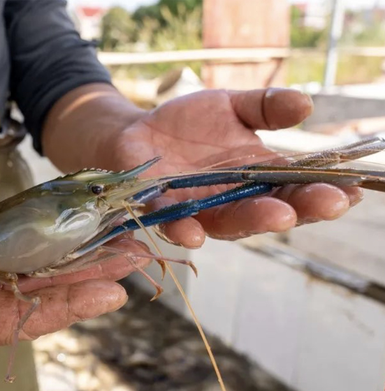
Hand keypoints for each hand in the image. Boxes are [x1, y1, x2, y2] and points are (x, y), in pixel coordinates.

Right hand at [0, 238, 148, 383]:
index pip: (22, 318)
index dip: (65, 306)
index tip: (109, 294)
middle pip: (46, 290)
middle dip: (92, 275)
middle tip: (137, 257)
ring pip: (41, 265)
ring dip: (82, 252)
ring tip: (124, 238)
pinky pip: (22, 244)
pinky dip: (51, 234)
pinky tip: (80, 223)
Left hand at [105, 88, 361, 247]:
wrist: (138, 130)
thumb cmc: (189, 122)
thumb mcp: (231, 105)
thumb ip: (265, 107)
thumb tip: (305, 104)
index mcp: (256, 177)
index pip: (295, 189)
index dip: (323, 191)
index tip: (353, 189)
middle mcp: (232, 200)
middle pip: (270, 211)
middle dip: (300, 209)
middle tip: (329, 204)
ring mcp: (198, 209)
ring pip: (227, 222)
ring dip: (253, 221)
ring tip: (280, 216)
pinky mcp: (161, 210)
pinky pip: (173, 224)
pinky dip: (184, 229)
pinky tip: (195, 233)